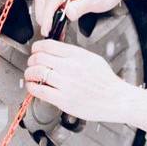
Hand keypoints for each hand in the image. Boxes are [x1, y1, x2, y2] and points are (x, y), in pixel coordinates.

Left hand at [24, 39, 146, 134]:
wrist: (116, 100)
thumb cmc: (107, 82)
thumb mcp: (93, 59)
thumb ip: (74, 54)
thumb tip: (55, 52)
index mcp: (78, 55)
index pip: (48, 45)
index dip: (37, 48)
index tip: (36, 52)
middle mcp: (71, 67)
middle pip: (38, 58)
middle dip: (31, 61)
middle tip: (32, 64)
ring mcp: (66, 83)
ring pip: (36, 72)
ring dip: (29, 73)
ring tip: (31, 76)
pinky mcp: (63, 99)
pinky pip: (39, 90)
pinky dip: (32, 87)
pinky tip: (34, 87)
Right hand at [32, 0, 146, 36]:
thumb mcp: (95, 1)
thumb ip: (79, 8)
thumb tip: (66, 15)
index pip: (51, 0)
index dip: (46, 17)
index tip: (46, 29)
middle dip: (41, 14)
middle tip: (46, 29)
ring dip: (44, 11)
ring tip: (50, 25)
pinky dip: (51, 8)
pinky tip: (56, 18)